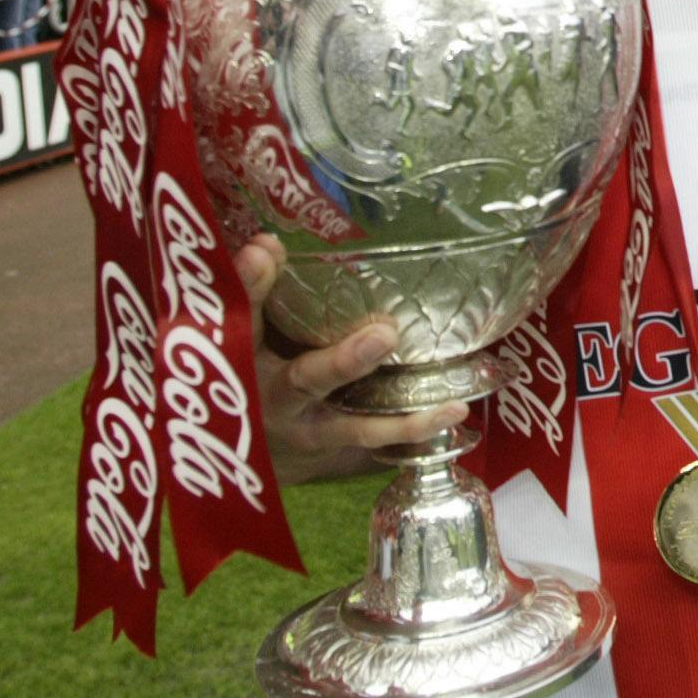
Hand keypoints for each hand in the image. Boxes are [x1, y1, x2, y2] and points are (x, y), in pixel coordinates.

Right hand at [234, 233, 467, 485]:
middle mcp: (276, 401)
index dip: (251, 286)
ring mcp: (309, 434)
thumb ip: (258, 292)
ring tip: (451, 404)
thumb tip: (268, 242)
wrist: (244, 451)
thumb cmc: (248, 373)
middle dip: (344, 360)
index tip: (264, 249)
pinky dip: (415, 438)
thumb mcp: (243, 334)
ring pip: (355, 429)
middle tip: (384, 333)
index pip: (243, 317)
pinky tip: (454, 418)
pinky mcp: (336, 455)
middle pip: (307, 380)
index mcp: (244, 359)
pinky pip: (378, 450)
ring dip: (402, 420)